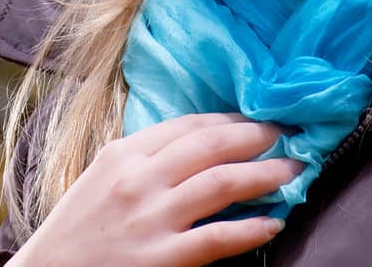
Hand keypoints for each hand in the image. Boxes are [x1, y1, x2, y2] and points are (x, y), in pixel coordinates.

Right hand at [7, 111, 301, 266]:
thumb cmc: (77, 231)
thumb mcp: (101, 179)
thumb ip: (141, 160)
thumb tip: (194, 146)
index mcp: (122, 154)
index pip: (187, 125)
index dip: (230, 119)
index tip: (257, 119)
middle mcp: (139, 179)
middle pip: (211, 145)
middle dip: (256, 136)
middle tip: (287, 133)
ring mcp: (152, 218)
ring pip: (222, 183)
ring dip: (265, 174)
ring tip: (294, 171)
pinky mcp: (163, 258)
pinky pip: (219, 237)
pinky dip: (252, 228)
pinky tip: (273, 223)